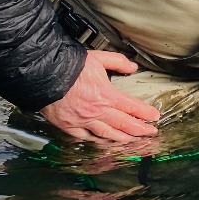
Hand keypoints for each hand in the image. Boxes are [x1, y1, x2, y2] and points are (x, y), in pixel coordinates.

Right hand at [40, 50, 160, 141]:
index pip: (132, 107)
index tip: (155, 117)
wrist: (43, 76)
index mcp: (106, 95)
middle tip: (151, 133)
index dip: (146, 113)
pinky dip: (99, 141)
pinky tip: (105, 141)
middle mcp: (97, 111)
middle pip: (124, 124)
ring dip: (123, 139)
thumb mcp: (99, 58)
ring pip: (108, 134)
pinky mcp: (69, 126)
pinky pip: (87, 138)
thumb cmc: (69, 67)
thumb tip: (132, 66)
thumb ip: (118, 62)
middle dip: (140, 130)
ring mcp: (83, 121)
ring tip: (133, 140)